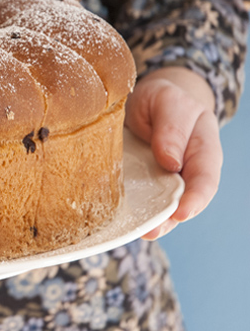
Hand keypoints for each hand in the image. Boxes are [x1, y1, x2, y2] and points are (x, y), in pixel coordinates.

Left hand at [124, 67, 221, 239]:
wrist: (144, 98)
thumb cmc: (160, 99)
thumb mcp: (166, 101)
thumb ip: (171, 127)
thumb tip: (171, 162)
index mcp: (202, 146)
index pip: (206, 176)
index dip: (196, 197)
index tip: (181, 212)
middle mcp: (187, 168)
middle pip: (186, 198)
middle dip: (171, 218)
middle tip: (154, 230)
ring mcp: (165, 178)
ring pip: (164, 204)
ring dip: (154, 221)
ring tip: (141, 232)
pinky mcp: (144, 182)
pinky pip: (143, 200)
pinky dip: (136, 212)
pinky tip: (126, 222)